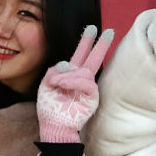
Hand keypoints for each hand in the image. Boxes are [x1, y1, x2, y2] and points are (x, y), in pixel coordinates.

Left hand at [37, 25, 116, 143]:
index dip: (85, 42)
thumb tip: (66, 63)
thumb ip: (53, 71)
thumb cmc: (50, 108)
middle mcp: (80, 79)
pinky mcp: (92, 98)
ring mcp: (88, 88)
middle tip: (110, 31)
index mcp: (69, 74)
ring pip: (84, 72)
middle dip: (99, 44)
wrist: (54, 126)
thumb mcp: (45, 85)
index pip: (79, 55)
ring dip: (68, 76)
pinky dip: (73, 82)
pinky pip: (87, 83)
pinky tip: (63, 85)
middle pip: (92, 58)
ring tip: (58, 84)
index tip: (91, 29)